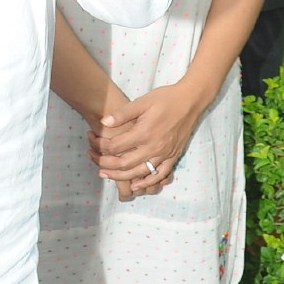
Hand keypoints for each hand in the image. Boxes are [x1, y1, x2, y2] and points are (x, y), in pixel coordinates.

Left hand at [92, 82, 202, 200]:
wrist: (190, 101)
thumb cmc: (165, 98)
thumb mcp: (142, 101)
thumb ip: (122, 113)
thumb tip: (103, 122)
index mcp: (143, 132)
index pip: (115, 146)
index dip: (100, 145)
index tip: (92, 140)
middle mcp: (153, 147)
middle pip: (124, 163)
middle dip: (105, 164)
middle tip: (93, 160)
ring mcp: (164, 155)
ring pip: (138, 172)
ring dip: (120, 176)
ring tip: (105, 175)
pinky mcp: (173, 157)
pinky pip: (159, 175)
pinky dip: (146, 183)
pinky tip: (135, 185)